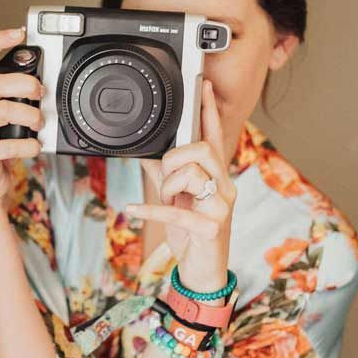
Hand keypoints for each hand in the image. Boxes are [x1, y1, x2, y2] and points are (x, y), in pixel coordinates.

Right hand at [0, 27, 43, 211]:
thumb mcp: (5, 117)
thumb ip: (16, 97)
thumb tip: (43, 81)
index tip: (19, 32)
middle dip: (23, 83)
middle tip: (41, 92)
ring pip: (0, 111)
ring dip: (29, 114)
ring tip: (40, 124)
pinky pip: (6, 145)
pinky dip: (27, 145)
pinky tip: (34, 147)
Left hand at [127, 79, 236, 292]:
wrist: (203, 272)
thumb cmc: (192, 233)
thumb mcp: (176, 201)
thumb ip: (163, 176)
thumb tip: (145, 153)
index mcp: (216, 176)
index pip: (215, 137)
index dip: (208, 111)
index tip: (202, 85)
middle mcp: (224, 187)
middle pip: (203, 150)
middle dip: (176, 158)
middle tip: (166, 178)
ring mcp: (221, 207)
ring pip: (193, 175)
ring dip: (168, 186)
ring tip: (165, 200)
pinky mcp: (212, 228)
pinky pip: (178, 210)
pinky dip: (151, 209)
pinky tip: (133, 209)